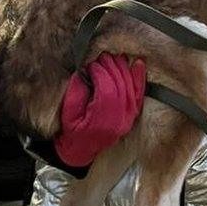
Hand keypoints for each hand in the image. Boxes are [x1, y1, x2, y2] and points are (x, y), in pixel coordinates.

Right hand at [53, 53, 145, 167]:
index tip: (92, 64)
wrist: (82, 149)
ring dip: (123, 69)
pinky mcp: (132, 114)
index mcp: (101, 123)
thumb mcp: (67, 113)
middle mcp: (119, 122)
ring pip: (130, 88)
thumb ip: (75, 93)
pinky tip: (138, 64)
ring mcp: (128, 119)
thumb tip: (83, 72)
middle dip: (112, 68)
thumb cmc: (72, 129)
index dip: (101, 74)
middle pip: (120, 88)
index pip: (106, 93)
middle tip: (102, 56)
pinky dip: (139, 78)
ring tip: (114, 57)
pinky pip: (138, 94)